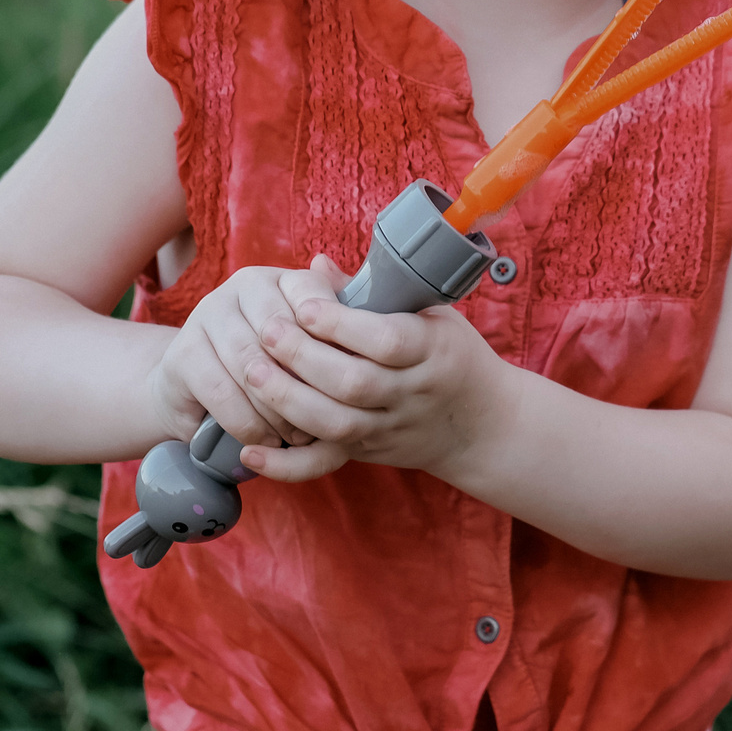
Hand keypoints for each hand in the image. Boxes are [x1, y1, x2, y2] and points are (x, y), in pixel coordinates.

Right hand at [146, 265, 339, 461]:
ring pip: (253, 366)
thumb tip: (380, 329)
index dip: (331, 343)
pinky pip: (223, 391)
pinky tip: (263, 440)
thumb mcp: (310, 353)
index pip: (313, 299)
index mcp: (281, 279)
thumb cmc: (271, 370)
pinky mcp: (183, 352)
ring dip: (278, 410)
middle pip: (283, 335)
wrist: (198, 391)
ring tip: (297, 435)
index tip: (345, 379)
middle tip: (326, 419)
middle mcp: (242, 285)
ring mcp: (208, 314)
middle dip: (306, 385)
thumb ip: (340, 338)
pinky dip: (248, 422)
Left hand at [231, 254, 513, 484]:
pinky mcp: (367, 452)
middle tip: (266, 330)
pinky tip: (250, 452)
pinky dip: (286, 464)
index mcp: (431, 350)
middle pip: (354, 383)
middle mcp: (411, 393)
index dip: (342, 325)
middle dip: (303, 356)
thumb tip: (316, 266)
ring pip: (336, 423)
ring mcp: (388, 428)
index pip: (387, 341)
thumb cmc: (451, 353)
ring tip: (252, 370)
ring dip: (288, 399)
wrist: (481, 422)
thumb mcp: (431, 314)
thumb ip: (375, 293)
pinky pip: (324, 464)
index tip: (306, 304)